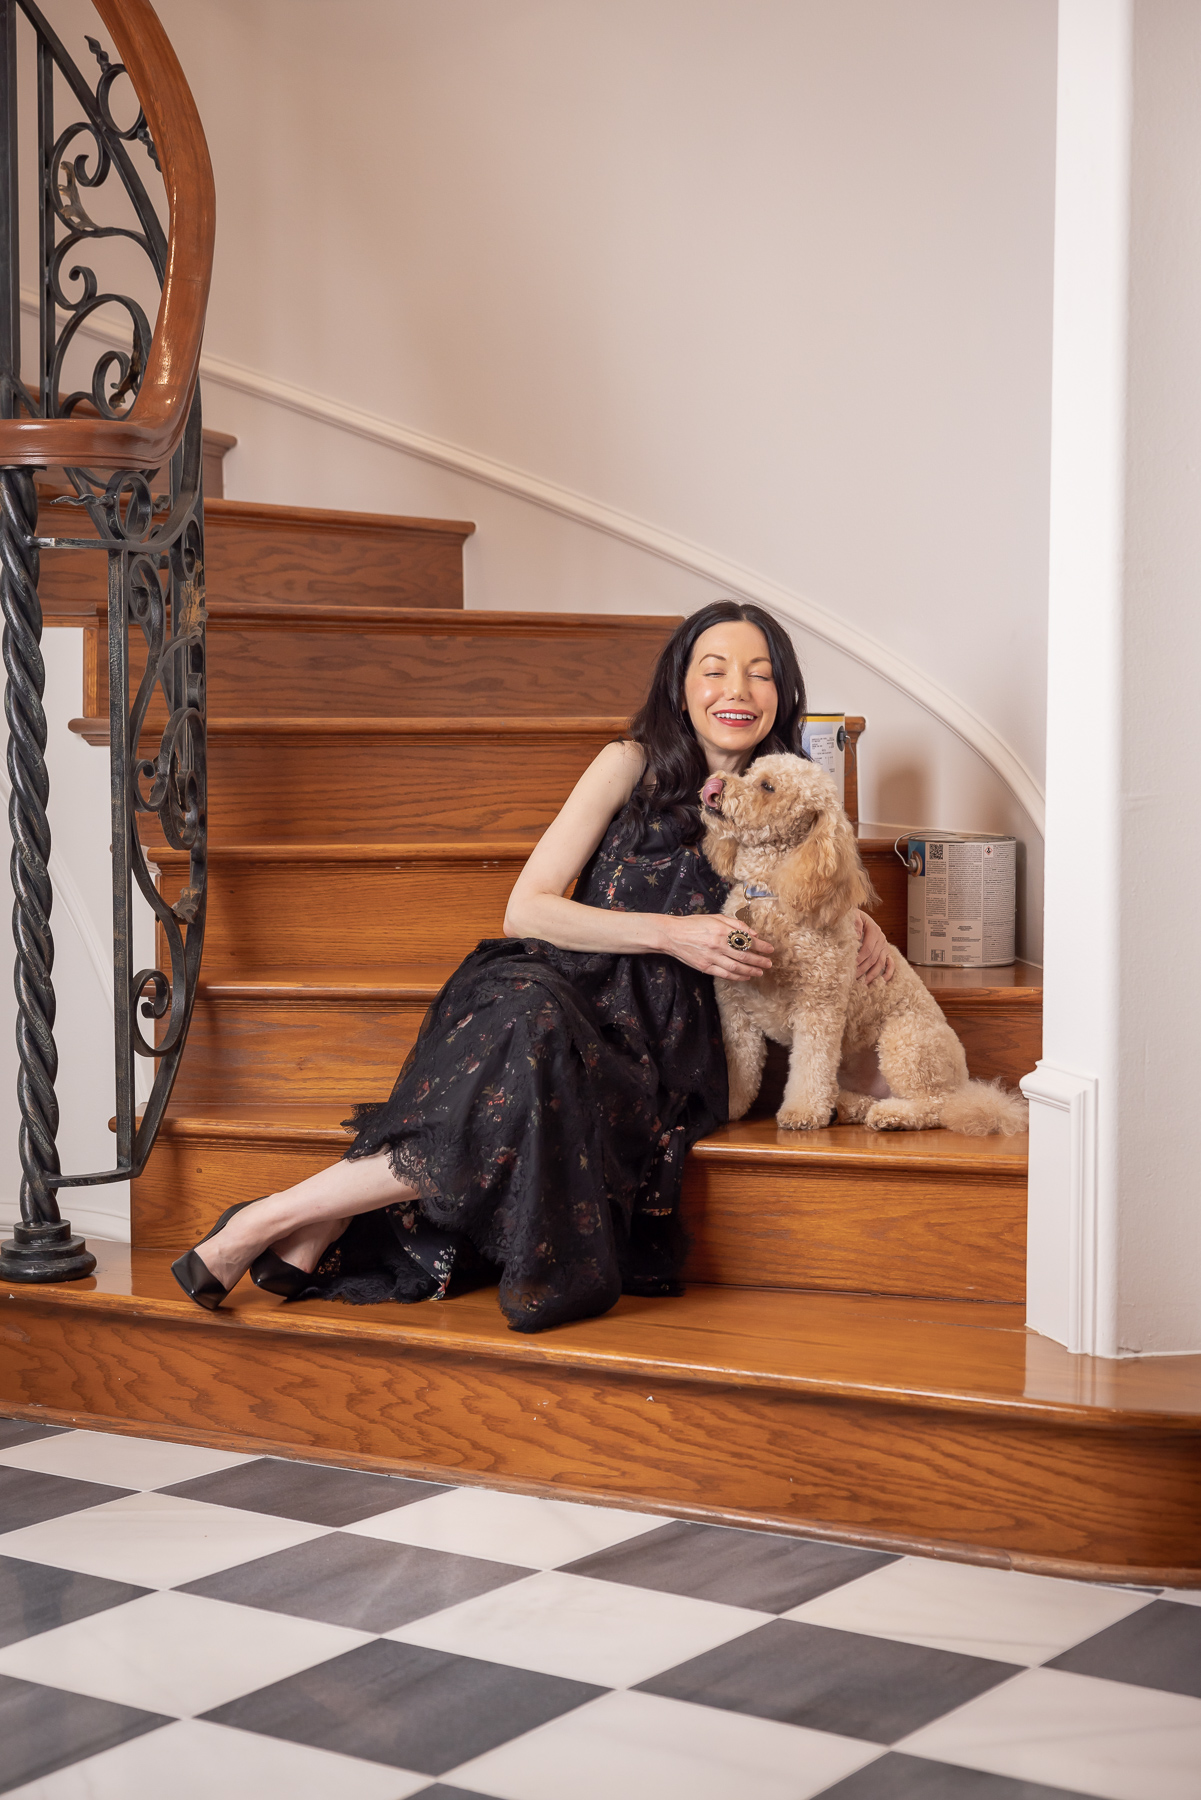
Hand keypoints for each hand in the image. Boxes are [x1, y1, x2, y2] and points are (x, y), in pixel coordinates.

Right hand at [658, 914, 773, 980]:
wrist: (672, 935)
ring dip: (750, 971)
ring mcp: (711, 957)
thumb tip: (753, 933)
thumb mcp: (716, 918)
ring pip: (736, 967)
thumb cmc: (694, 924)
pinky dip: (737, 976)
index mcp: (721, 930)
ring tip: (760, 972)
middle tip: (769, 964)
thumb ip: (735, 924)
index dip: (761, 946)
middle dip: (759, 960)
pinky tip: (745, 977)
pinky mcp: (705, 967)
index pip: (747, 940)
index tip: (770, 949)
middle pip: (744, 955)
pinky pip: (724, 974)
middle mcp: (718, 944)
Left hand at [854, 911, 894, 983]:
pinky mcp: (886, 952)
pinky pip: (890, 964)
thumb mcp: (852, 915)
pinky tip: (882, 981)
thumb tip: (857, 936)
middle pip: (873, 958)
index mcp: (874, 929)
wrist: (858, 917)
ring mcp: (884, 946)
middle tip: (853, 978)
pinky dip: (888, 973)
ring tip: (863, 983)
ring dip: (872, 974)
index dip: (860, 959)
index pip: (867, 948)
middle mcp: (881, 938)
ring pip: (880, 963)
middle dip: (863, 969)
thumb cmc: (853, 918)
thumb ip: (855, 922)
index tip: (851, 967)